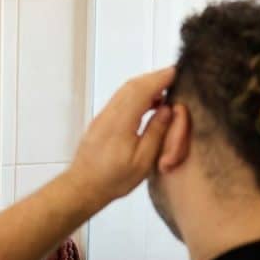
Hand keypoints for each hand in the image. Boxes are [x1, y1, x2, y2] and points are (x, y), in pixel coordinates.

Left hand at [65, 66, 174, 210]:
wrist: (83, 186)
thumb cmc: (113, 179)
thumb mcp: (143, 161)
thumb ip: (156, 132)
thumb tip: (168, 109)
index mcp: (121, 122)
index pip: (142, 90)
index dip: (160, 78)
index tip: (176, 72)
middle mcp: (109, 114)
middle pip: (132, 86)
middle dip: (154, 78)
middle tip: (174, 78)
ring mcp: (102, 117)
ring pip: (125, 92)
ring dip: (145, 86)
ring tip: (164, 91)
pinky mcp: (100, 122)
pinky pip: (120, 100)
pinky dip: (136, 95)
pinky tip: (147, 105)